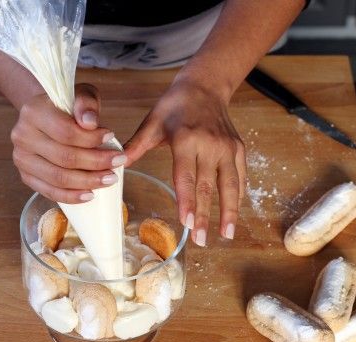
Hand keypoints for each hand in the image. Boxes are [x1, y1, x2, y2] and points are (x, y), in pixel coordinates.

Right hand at [10, 83, 126, 202]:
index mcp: (33, 112)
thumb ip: (87, 103)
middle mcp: (22, 136)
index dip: (91, 138)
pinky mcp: (25, 176)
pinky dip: (72, 196)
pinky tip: (90, 194)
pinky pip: (50, 192)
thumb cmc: (67, 107)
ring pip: (58, 178)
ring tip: (110, 178)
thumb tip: (90, 123)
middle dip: (96, 162)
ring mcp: (21, 159)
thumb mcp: (80, 94)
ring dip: (88, 181)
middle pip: (64, 157)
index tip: (112, 136)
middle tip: (119, 162)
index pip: (66, 132)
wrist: (45, 117)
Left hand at [124, 79, 245, 245]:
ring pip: (230, 185)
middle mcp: (210, 145)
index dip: (187, 201)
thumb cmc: (175, 106)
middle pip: (208, 186)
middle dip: (204, 216)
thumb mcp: (152, 122)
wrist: (205, 86)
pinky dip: (238, 197)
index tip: (186, 222)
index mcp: (186, 139)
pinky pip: (240, 177)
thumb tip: (115, 165)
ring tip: (226, 235)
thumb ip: (136, 145)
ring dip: (229, 212)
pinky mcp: (238, 149)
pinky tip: (234, 216)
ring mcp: (227, 148)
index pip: (186, 177)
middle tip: (200, 240)